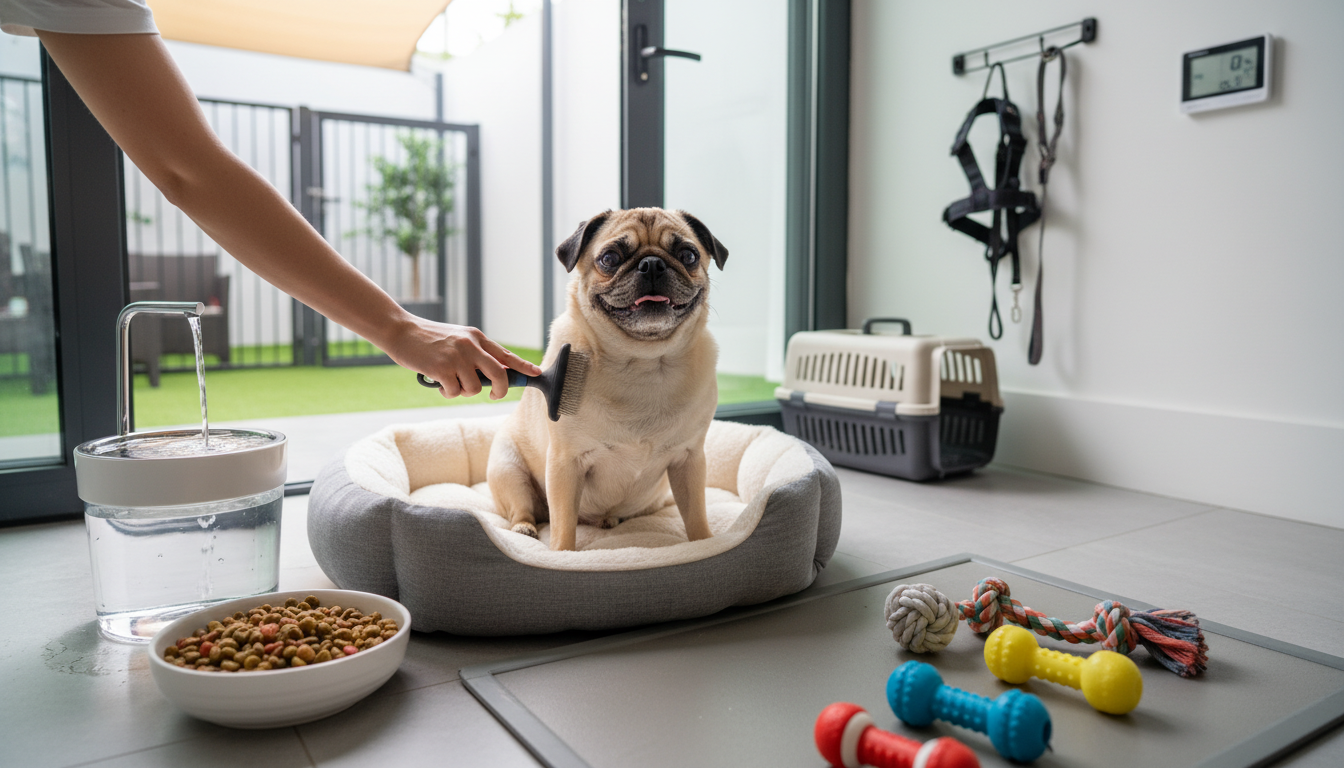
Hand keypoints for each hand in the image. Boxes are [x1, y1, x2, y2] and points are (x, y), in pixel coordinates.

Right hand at [384, 317, 541, 399]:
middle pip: (499, 375)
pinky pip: (455, 392)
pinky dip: (447, 392)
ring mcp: (457, 357)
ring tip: (450, 382)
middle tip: (493, 395)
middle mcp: (470, 346)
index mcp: (476, 338)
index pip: (506, 355)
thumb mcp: (457, 340)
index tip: (536, 373)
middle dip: (499, 390)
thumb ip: (475, 354)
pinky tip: (438, 382)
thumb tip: (494, 375)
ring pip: (475, 388)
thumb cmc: (428, 339)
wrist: (400, 331)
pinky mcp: (442, 368)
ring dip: (464, 391)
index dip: (522, 366)